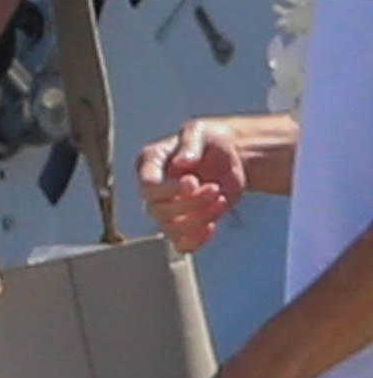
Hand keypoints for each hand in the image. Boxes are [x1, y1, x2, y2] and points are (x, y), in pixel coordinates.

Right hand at [136, 119, 244, 251]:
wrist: (230, 158)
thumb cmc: (210, 140)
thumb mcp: (199, 132)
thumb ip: (189, 145)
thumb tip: (180, 164)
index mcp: (150, 164)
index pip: (147, 186)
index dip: (170, 189)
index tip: (194, 181)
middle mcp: (153, 189)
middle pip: (158, 211)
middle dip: (191, 204)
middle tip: (214, 188)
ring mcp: (168, 209)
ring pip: (170, 230)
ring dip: (199, 220)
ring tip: (220, 199)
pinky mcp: (185, 225)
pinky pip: (182, 245)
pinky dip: (198, 240)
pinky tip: (214, 223)